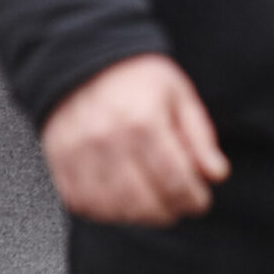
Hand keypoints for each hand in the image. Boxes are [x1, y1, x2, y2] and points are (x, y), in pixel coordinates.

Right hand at [40, 54, 229, 226]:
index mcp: (141, 121)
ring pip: (113, 207)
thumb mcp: (179, 97)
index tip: (199, 201)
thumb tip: (216, 175)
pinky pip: (82, 202)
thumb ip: (200, 137)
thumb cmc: (138, 81)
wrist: (81, 58)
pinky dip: (105, 209)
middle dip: (169, 211)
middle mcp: (105, 138)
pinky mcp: (56, 159)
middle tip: (178, 205)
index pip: (175, 181)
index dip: (193, 200)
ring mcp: (76, 151)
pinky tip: (122, 199)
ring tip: (152, 203)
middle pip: (144, 201)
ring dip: (139, 215)